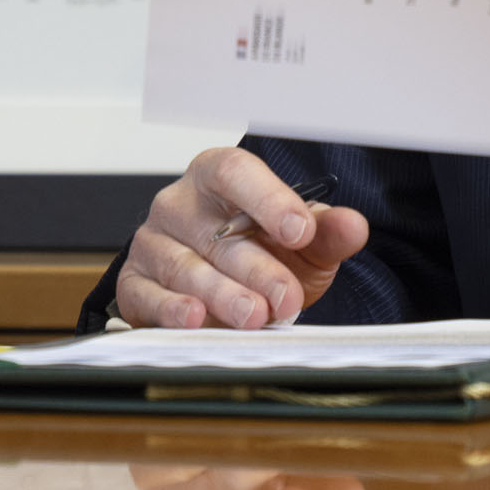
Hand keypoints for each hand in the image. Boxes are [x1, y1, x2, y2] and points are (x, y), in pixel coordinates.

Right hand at [115, 148, 370, 328]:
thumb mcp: (303, 243)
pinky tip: (194, 318)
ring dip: (221, 295)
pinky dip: (170, 309)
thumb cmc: (261, 253)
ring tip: (253, 316)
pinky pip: (146, 294)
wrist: (230, 289)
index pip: (234, 172)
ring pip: (184, 267)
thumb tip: (354, 225)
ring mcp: (153, 244)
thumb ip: (326, 232)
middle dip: (256, 268)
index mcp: (216, 177)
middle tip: (287, 296)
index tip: (299, 229)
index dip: (266, 198)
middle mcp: (178, 205)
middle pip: (214, 233)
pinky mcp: (135, 283)